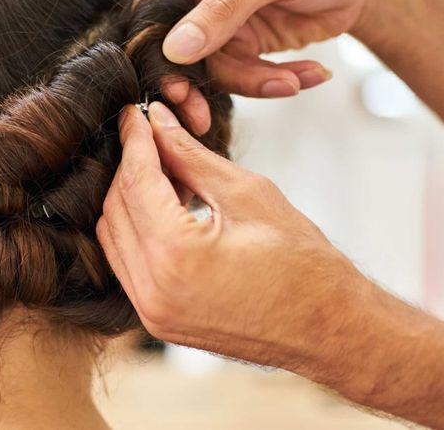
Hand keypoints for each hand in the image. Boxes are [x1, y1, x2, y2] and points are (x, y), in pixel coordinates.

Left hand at [97, 102, 367, 366]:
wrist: (329, 329)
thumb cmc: (304, 263)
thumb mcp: (247, 193)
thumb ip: (191, 155)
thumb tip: (158, 122)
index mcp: (176, 257)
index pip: (136, 182)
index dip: (135, 141)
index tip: (136, 114)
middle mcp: (153, 291)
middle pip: (116, 209)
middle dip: (131, 167)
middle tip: (154, 138)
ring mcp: (152, 313)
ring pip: (114, 237)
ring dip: (131, 199)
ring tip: (167, 174)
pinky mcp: (157, 320)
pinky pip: (127, 265)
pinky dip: (137, 230)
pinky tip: (167, 209)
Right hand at [147, 0, 400, 132]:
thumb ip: (224, 9)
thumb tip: (176, 48)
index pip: (155, 5)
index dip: (158, 48)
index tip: (174, 85)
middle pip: (175, 47)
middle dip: (197, 83)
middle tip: (201, 115)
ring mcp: (215, 20)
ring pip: (210, 70)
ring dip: (252, 82)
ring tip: (294, 81)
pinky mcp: (238, 46)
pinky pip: (240, 77)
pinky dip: (272, 82)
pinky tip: (308, 75)